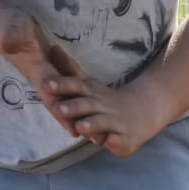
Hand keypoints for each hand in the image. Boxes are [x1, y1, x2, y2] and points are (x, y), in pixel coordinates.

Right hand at [0, 6, 88, 135]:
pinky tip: (88, 111)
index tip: (76, 132)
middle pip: (62, 105)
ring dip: (79, 116)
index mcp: (36, 69)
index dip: (63, 113)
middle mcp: (42, 77)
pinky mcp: (50, 68)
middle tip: (97, 141)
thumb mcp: (11, 26)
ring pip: (65, 100)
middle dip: (77, 122)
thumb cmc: (6, 24)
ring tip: (97, 133)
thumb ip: (11, 35)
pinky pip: (67, 88)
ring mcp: (46, 74)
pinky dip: (77, 100)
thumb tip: (9, 45)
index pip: (51, 95)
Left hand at [55, 74, 179, 157]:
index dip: (62, 85)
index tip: (47, 85)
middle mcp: (102, 106)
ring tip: (80, 126)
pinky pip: (119, 140)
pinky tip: (109, 142)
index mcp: (91, 93)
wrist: (141, 113)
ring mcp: (114, 123)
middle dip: (73, 107)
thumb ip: (69, 69)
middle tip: (58, 109)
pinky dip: (114, 142)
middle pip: (87, 105)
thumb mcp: (88, 83)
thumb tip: (52, 47)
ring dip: (92, 124)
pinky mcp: (123, 139)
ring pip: (102, 123)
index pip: (76, 86)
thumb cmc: (105, 100)